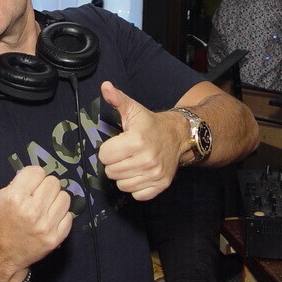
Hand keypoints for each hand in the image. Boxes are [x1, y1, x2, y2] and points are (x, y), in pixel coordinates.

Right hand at [0, 153, 71, 281]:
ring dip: (54, 199)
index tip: (24, 186)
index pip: (37, 171)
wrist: (2, 256)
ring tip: (41, 206)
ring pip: (64, 196)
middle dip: (43, 186)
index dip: (30, 177)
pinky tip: (47, 219)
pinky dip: (61, 215)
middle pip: (53, 181)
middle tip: (33, 196)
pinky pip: (69, 215)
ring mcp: (45, 226)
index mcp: (14, 198)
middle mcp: (31, 211)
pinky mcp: (56, 237)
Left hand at [98, 81, 183, 200]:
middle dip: (114, 162)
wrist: (176, 136)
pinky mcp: (161, 185)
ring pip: (122, 185)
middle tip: (124, 153)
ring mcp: (155, 174)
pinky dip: (135, 186)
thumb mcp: (132, 109)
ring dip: (123, 175)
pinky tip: (139, 173)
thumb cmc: (149, 123)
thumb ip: (116, 99)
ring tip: (131, 162)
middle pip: (111, 172)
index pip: (104, 156)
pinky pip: (137, 195)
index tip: (117, 143)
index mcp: (137, 140)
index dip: (107, 149)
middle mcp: (147, 159)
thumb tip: (105, 86)